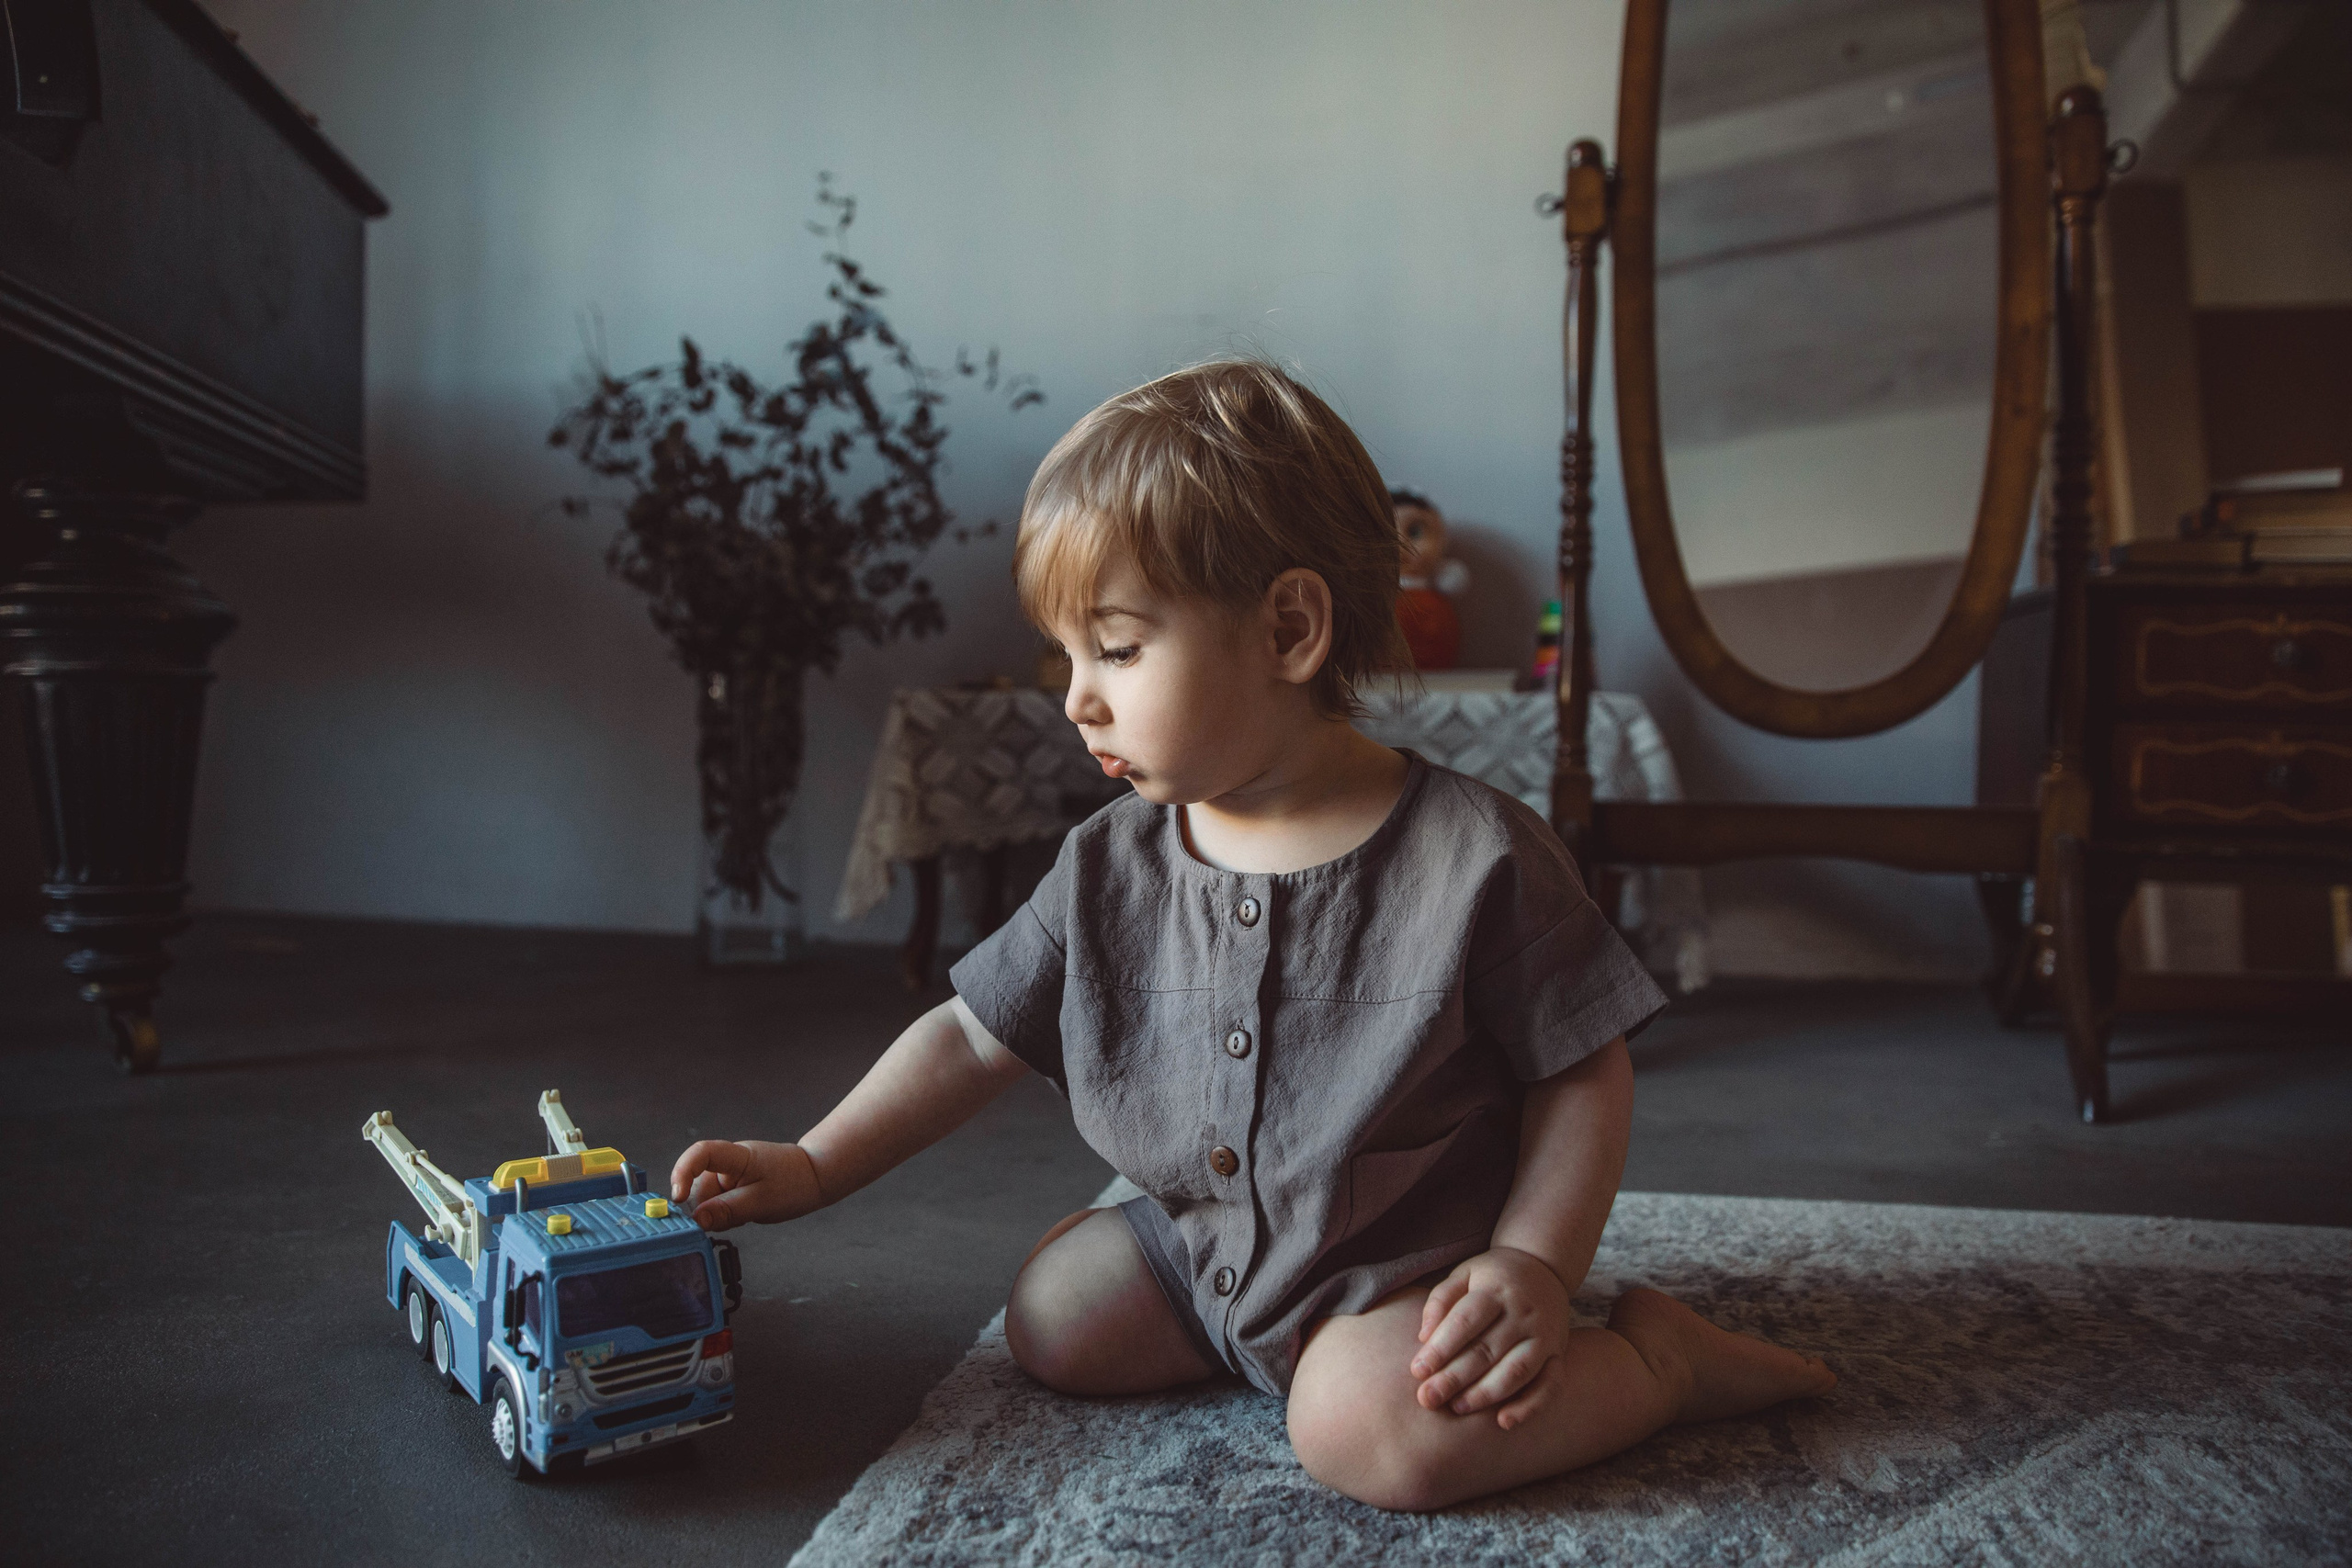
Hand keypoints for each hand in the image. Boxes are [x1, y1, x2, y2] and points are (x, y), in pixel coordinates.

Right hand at [669, 1139, 822, 1230]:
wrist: (814, 1177)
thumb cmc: (794, 1183)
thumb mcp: (761, 1202)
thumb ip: (727, 1211)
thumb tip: (696, 1220)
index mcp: (736, 1157)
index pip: (701, 1154)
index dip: (683, 1173)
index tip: (678, 1198)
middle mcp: (728, 1162)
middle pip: (699, 1185)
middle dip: (707, 1208)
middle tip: (733, 1218)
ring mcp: (729, 1174)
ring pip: (706, 1199)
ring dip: (717, 1213)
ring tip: (745, 1213)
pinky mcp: (731, 1186)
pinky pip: (716, 1203)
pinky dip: (724, 1213)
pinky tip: (743, 1213)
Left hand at [1409, 1246, 1572, 1427]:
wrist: (1544, 1266)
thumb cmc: (1492, 1276)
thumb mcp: (1464, 1273)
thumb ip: (1441, 1300)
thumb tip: (1423, 1337)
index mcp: (1496, 1290)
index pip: (1465, 1321)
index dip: (1441, 1348)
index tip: (1417, 1371)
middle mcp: (1523, 1313)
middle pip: (1487, 1351)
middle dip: (1454, 1379)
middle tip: (1427, 1399)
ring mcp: (1545, 1335)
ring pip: (1516, 1372)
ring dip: (1485, 1394)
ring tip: (1457, 1408)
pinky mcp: (1559, 1354)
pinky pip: (1549, 1385)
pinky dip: (1529, 1407)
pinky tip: (1504, 1422)